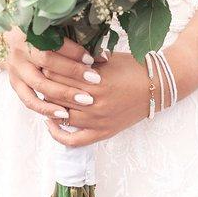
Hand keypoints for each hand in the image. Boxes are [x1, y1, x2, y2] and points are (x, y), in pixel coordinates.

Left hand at [5, 29, 151, 147]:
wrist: (158, 85)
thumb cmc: (133, 67)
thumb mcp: (107, 58)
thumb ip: (82, 59)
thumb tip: (55, 55)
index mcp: (96, 81)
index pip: (58, 74)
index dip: (47, 67)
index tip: (42, 62)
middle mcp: (95, 104)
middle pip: (56, 95)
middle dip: (46, 85)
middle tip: (39, 77)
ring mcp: (98, 121)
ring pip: (61, 116)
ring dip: (50, 105)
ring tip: (45, 95)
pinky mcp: (103, 133)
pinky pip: (74, 141)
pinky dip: (58, 134)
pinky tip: (50, 123)